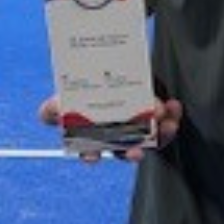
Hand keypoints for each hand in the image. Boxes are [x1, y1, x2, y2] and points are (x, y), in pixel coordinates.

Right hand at [37, 94, 183, 162]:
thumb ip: (56, 104)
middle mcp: (114, 136)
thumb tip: (48, 111)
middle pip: (121, 151)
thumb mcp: (68, 89)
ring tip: (163, 120)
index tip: (91, 157)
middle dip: (129, 152)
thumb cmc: (88, 83)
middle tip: (135, 151)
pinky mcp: (155, 122)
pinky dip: (171, 117)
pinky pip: (166, 127)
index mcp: (89, 132)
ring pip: (149, 142)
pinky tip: (174, 107)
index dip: (88, 155)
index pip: (87, 150)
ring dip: (158, 135)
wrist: (117, 66)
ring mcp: (136, 131)